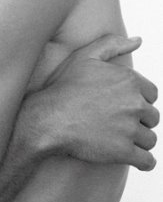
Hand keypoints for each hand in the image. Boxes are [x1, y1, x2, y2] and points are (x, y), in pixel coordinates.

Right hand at [39, 34, 158, 170]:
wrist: (48, 118)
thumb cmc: (64, 86)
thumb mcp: (85, 56)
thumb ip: (113, 44)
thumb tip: (138, 40)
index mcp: (129, 80)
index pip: (151, 94)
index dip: (137, 99)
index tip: (121, 105)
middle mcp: (134, 103)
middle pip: (153, 117)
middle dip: (139, 120)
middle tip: (118, 122)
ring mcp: (130, 129)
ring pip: (150, 139)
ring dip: (139, 140)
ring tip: (120, 138)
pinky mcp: (124, 152)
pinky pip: (147, 161)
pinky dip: (143, 161)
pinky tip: (131, 155)